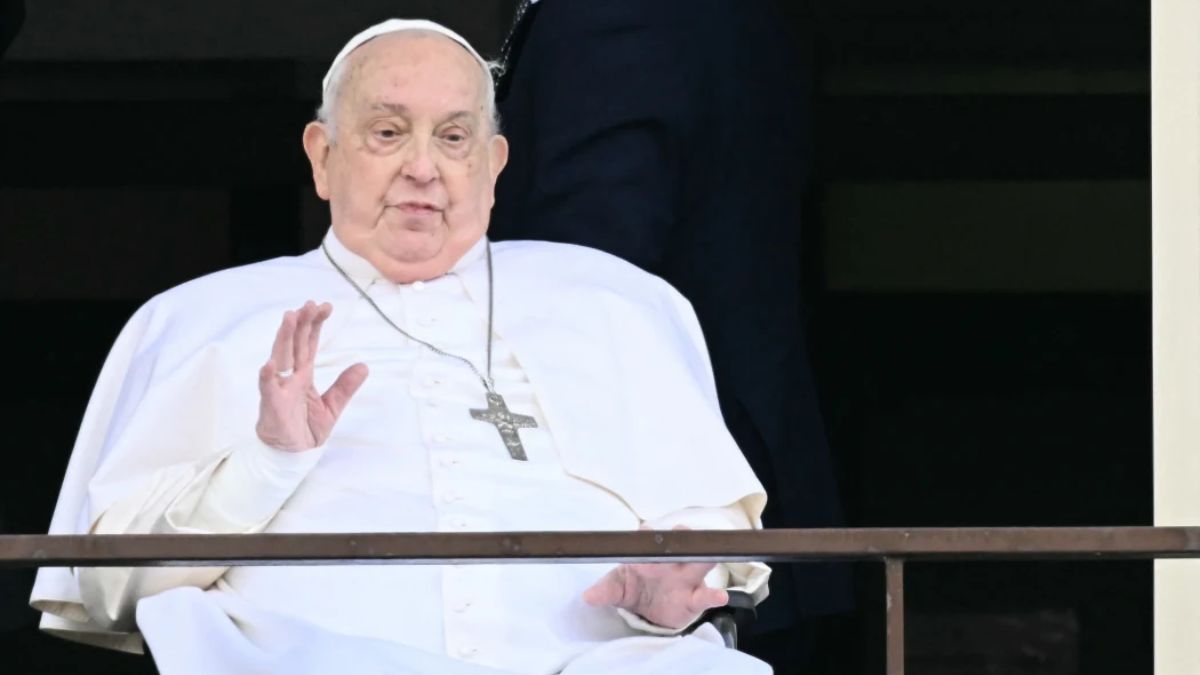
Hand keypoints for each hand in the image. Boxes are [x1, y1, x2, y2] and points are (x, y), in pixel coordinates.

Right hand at [256, 301, 367, 450]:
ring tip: (290, 317)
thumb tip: (364, 365)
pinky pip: (268, 389)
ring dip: (284, 338)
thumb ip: (345, 386)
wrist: (292, 455)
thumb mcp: (332, 406)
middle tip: (309, 303)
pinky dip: (268, 377)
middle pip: (294, 344)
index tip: (324, 306)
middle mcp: (290, 377)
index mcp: (304, 375)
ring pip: (281, 358)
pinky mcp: (272, 406)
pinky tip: (269, 364)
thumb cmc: (306, 429)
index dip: (315, 324)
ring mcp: (279, 389)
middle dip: (301, 323)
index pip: (309, 344)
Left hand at [582, 528, 728, 629]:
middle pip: (682, 543)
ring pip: (701, 563)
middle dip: (681, 537)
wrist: (648, 612)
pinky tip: (719, 596)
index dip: (648, 534)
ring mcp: (686, 578)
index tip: (644, 532)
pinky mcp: (694, 598)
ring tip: (708, 557)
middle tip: (677, 536)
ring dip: (704, 558)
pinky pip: (707, 596)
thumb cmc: (634, 588)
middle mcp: (671, 561)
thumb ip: (604, 591)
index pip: (651, 537)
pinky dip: (714, 596)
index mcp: (650, 554)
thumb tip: (587, 597)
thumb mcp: (617, 588)